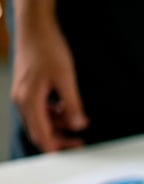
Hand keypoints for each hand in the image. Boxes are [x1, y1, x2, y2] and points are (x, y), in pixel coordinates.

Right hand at [11, 13, 88, 152]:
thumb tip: (78, 125)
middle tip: (78, 142)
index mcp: (29, 101)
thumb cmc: (46, 48)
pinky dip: (54, 113)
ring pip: (41, 121)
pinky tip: (68, 109)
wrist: (35, 28)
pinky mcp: (29, 89)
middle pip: (39, 132)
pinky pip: (41, 109)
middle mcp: (23, 101)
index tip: (72, 152)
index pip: (41, 136)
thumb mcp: (65, 78)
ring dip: (59, 125)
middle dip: (59, 139)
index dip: (57, 148)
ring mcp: (24, 95)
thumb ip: (72, 104)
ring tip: (78, 122)